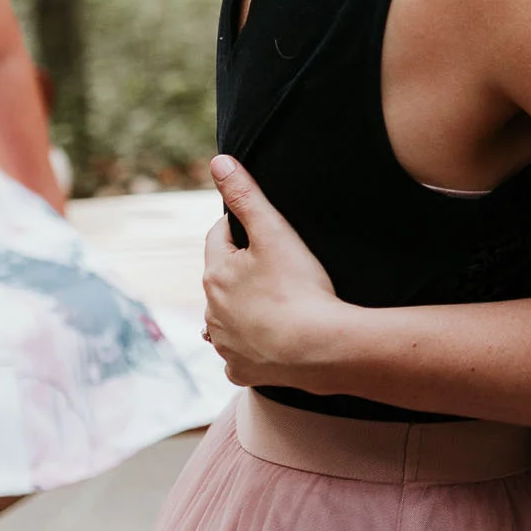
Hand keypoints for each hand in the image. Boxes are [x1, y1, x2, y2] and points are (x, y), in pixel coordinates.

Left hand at [203, 154, 350, 390]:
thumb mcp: (275, 233)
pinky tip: (270, 343)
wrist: (319, 348)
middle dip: (239, 270)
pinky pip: (238, 354)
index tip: (261, 229)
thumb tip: (218, 161)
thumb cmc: (300, 287)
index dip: (238, 228)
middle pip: (221, 279)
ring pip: (225, 319)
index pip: (219, 237)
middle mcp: (211, 311)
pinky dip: (249, 347)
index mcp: (215, 274)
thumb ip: (246, 196)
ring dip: (240, 310)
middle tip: (274, 266)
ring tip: (272, 305)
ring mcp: (224, 344)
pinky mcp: (240, 369)